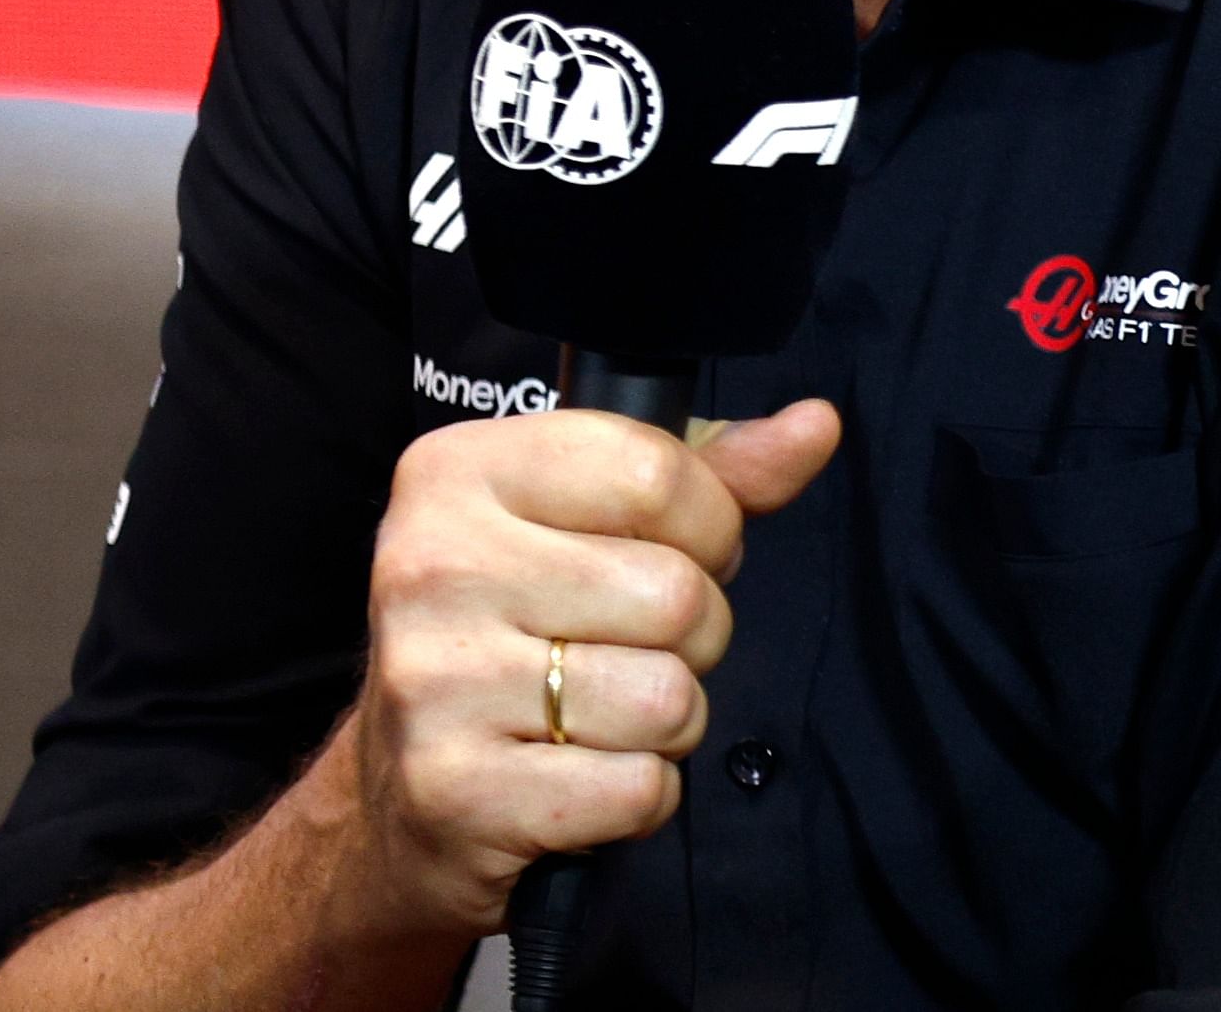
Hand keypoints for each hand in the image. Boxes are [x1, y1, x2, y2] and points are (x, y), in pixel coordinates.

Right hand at [348, 400, 843, 930]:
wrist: (402, 797)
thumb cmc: (517, 630)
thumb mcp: (592, 522)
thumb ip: (711, 473)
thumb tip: (818, 424)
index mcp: (457, 471)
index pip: (657, 472)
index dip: (705, 526)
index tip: (671, 553)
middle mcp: (432, 563)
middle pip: (674, 592)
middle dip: (694, 635)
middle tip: (634, 648)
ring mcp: (435, 680)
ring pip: (666, 698)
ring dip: (668, 722)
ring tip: (606, 715)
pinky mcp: (458, 791)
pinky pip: (637, 789)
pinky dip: (639, 795)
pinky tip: (583, 777)